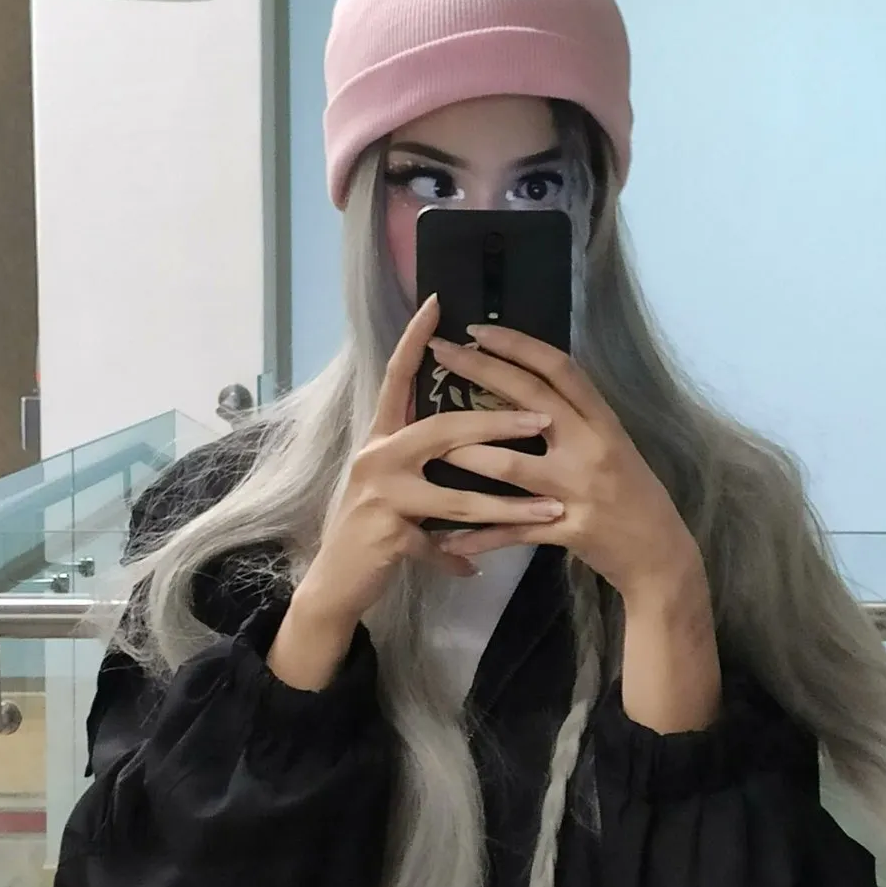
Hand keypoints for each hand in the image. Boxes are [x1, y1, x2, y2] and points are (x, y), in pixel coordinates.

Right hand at [291, 297, 566, 631]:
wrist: (336, 582)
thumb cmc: (375, 527)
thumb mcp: (397, 483)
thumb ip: (425, 455)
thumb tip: (469, 426)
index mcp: (382, 437)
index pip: (398, 378)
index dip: (414, 340)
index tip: (438, 304)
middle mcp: (376, 456)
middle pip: (443, 429)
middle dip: (498, 424)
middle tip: (544, 421)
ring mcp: (379, 496)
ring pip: (454, 495)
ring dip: (507, 507)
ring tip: (549, 511)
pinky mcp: (385, 535)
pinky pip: (438, 544)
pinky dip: (460, 557)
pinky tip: (475, 568)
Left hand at [430, 325, 707, 606]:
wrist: (660, 554)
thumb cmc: (632, 493)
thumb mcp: (613, 444)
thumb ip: (576, 417)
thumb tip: (527, 384)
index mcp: (602, 421)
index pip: (559, 369)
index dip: (518, 345)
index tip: (477, 329)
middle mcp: (592, 447)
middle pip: (530, 400)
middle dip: (481, 372)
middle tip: (441, 352)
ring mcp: (580, 489)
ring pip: (512, 465)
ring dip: (466, 453)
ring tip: (424, 440)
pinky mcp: (568, 530)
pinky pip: (513, 531)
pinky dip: (479, 535)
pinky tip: (446, 538)